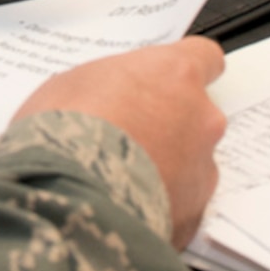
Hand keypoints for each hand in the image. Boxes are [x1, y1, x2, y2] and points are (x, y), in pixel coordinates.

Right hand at [15, 38, 226, 246]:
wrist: (66, 196)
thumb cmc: (65, 131)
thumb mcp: (71, 83)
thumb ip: (107, 85)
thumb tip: (103, 98)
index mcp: (175, 74)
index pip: (204, 56)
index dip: (182, 71)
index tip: (165, 80)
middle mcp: (201, 119)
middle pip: (198, 114)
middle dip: (168, 124)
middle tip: (126, 135)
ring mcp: (203, 169)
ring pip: (191, 162)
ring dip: (165, 167)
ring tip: (119, 178)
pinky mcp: (194, 214)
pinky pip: (181, 204)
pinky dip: (158, 205)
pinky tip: (123, 207)